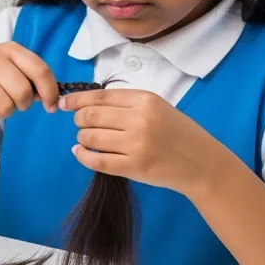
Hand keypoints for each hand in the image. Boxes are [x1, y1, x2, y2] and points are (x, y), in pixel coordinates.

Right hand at [0, 42, 59, 125]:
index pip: (40, 69)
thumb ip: (28, 76)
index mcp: (9, 49)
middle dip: (23, 104)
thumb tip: (51, 98)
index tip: (51, 106)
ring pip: (5, 107)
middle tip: (14, 103)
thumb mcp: (6, 65)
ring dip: (4, 113)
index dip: (50, 91)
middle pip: (22, 92)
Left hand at [58, 87, 231, 196]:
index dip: (76, 100)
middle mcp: (139, 120)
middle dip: (78, 120)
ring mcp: (137, 144)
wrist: (201, 162)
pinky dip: (83, 156)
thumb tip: (86, 103)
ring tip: (87, 140)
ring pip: (90, 138)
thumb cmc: (177, 132)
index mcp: (144, 100)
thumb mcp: (157, 106)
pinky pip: (97, 161)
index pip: (99, 97)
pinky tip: (81, 153)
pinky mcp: (134, 167)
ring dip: (82, 139)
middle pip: (91, 116)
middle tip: (80, 124)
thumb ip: (126, 103)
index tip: (64, 103)